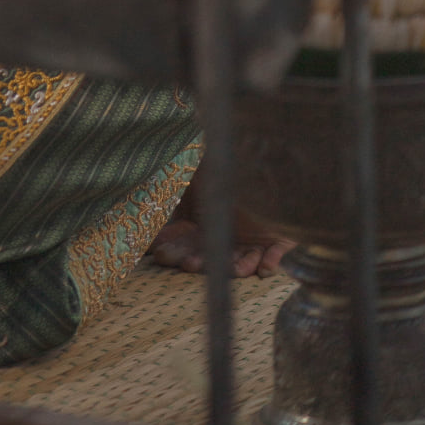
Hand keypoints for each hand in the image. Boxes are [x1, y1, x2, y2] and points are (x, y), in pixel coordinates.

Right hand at [145, 167, 293, 278]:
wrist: (263, 154)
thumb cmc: (225, 162)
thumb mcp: (194, 170)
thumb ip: (175, 183)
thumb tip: (147, 190)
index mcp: (202, 222)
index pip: (183, 242)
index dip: (173, 249)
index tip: (161, 253)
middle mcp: (225, 234)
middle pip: (210, 257)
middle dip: (199, 262)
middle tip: (188, 263)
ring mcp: (252, 240)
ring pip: (241, 262)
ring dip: (236, 268)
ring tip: (232, 269)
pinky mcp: (278, 238)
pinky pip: (275, 256)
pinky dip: (271, 262)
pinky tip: (265, 266)